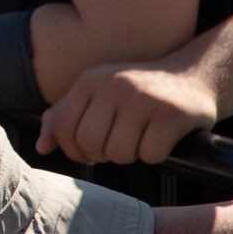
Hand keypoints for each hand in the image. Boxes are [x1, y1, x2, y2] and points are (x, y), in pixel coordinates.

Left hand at [37, 61, 218, 164]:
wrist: (191, 78)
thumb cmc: (136, 93)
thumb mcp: (96, 95)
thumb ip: (63, 117)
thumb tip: (41, 147)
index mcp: (89, 80)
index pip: (64, 127)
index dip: (73, 150)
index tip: (90, 152)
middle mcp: (112, 86)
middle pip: (90, 144)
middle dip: (103, 155)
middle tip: (118, 145)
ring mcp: (142, 99)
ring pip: (119, 154)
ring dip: (131, 156)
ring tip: (139, 139)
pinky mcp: (170, 115)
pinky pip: (150, 155)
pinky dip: (155, 155)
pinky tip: (161, 138)